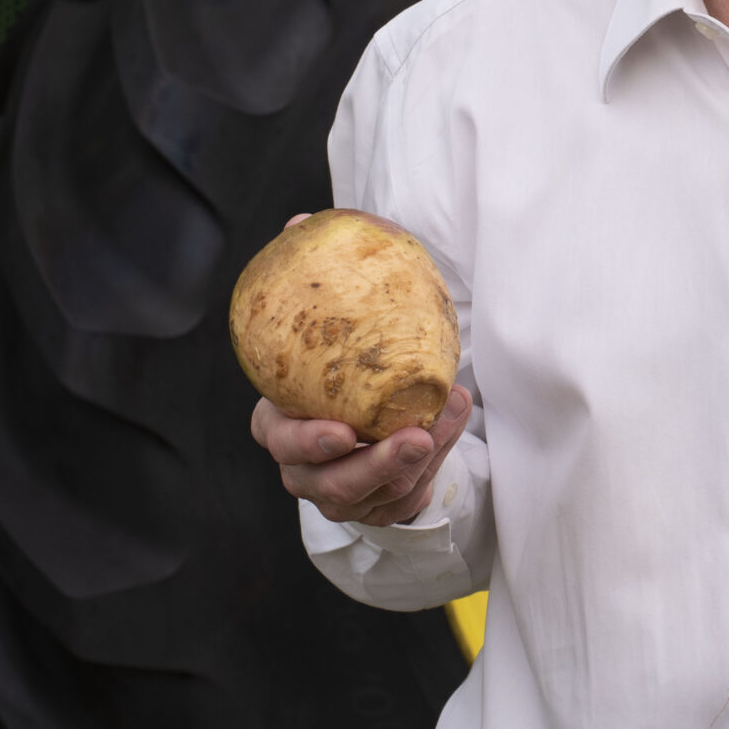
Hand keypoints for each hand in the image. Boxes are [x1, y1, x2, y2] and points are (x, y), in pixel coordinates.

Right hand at [248, 214, 474, 526]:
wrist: (369, 410)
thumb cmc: (339, 364)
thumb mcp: (330, 323)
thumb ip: (314, 275)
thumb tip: (300, 222)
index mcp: (281, 421)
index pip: (278, 437)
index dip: (304, 440)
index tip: (340, 431)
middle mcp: (304, 466)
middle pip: (325, 482)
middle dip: (370, 465)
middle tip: (413, 439)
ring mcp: (339, 493)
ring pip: (374, 494)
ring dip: (416, 460)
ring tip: (443, 422)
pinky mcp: (376, 507)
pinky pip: (405, 495)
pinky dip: (433, 464)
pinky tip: (449, 423)